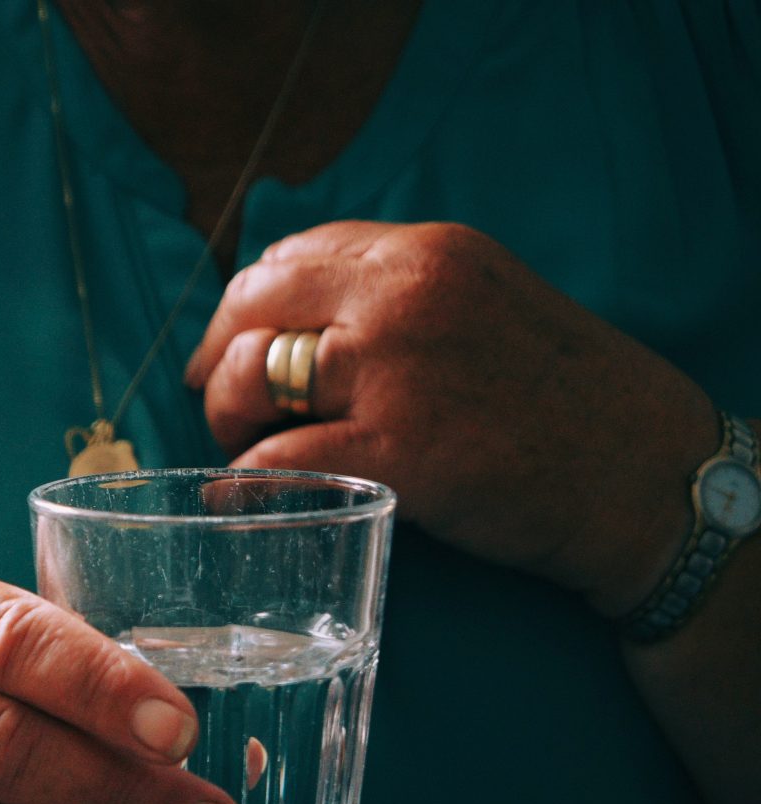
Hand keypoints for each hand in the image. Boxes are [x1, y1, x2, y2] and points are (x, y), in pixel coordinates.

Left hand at [186, 220, 718, 612]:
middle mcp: (403, 295)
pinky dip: (244, 482)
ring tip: (252, 449)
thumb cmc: (558, 400)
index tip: (237, 350)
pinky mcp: (393, 449)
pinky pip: (271, 459)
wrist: (639, 472)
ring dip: (228, 419)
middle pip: (250, 305)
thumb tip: (289, 324)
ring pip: (248, 377)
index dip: (246, 309)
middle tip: (232, 410)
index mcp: (426, 252)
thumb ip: (397, 300)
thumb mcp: (482, 305)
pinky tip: (244, 496)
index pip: (290, 255)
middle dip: (219, 360)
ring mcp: (394, 369)